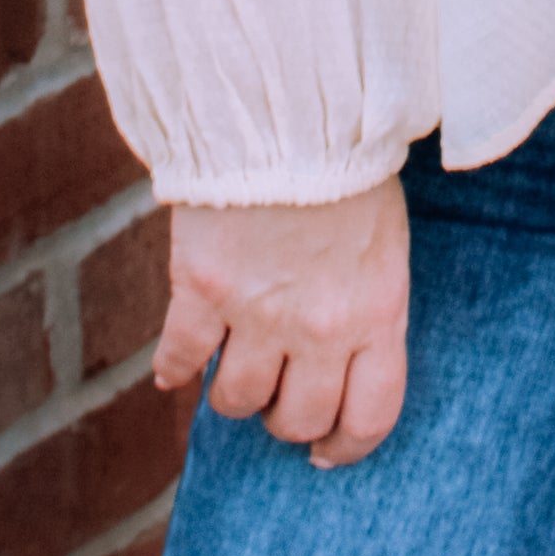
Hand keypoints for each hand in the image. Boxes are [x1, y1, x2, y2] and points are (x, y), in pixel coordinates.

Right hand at [153, 181, 410, 466]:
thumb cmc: (348, 160)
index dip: (346, 446)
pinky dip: (173, 368)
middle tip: (279, 391)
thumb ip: (367, 299)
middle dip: (286, 415)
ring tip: (236, 363)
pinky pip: (180, 356)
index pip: (370, 416)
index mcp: (377, 311)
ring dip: (234, 390)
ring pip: (237, 399)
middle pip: (297, 419)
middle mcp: (321, 326)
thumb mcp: (383, 236)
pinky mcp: (203, 287)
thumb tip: (347, 346)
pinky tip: (172, 369)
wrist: (291, 104)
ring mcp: (258, 311)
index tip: (326, 451)